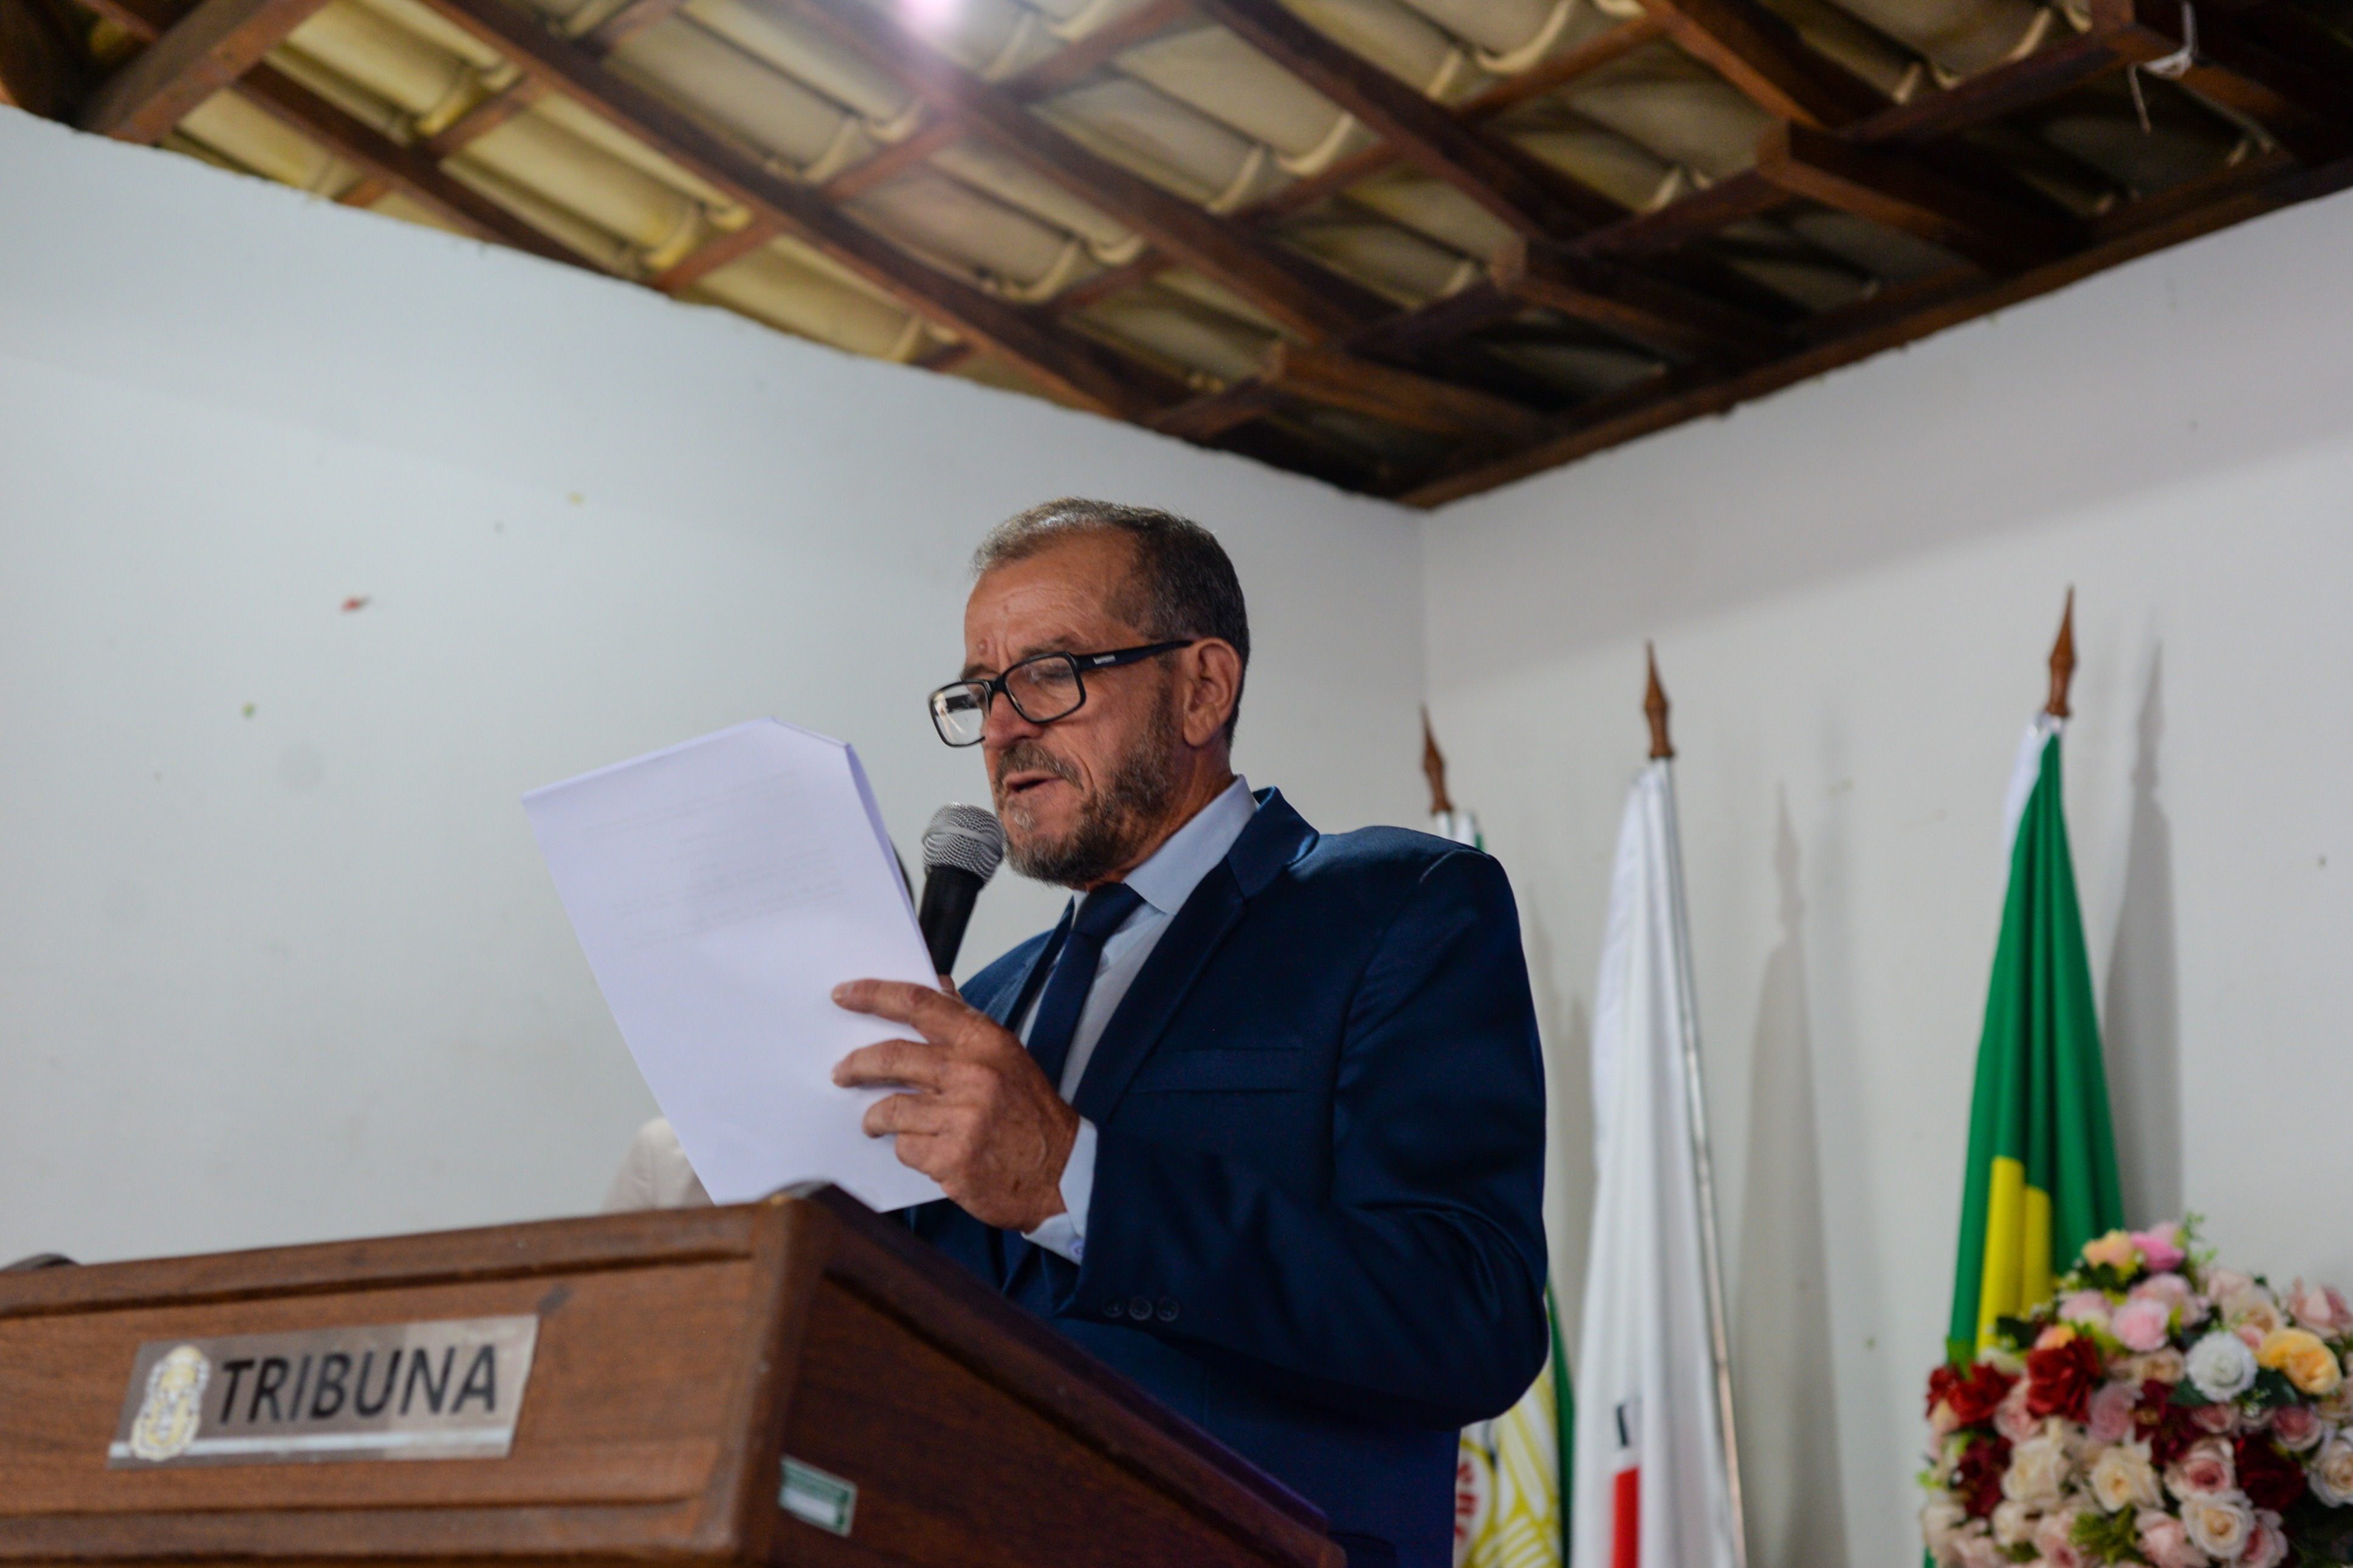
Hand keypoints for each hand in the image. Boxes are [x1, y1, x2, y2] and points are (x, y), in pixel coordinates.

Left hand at [831, 979, 1076, 1231]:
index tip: (844, 995)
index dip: (874, 995)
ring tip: (876, 1123)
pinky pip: (906, 1148)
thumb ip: (966, 1023)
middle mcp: (974, 1074)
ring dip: (876, 1117)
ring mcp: (963, 1118)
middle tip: (842, 1072)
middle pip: (892, 1056)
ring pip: (891, 1108)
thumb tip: (937, 985)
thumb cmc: (1032, 1114)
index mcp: (986, 1041)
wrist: (1063, 1174)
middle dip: (856, 1065)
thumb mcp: (1006, 1056)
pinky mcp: (953, 1159)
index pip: (920, 1003)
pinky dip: (907, 1150)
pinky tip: (924, 1151)